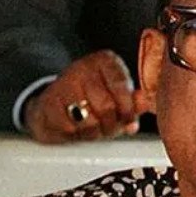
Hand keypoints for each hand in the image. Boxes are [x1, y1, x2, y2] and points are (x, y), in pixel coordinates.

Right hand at [24, 50, 150, 143]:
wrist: (54, 104)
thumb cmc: (92, 99)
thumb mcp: (117, 96)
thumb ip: (134, 101)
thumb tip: (146, 102)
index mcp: (106, 61)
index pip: (121, 87)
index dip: (128, 110)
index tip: (130, 121)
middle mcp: (83, 67)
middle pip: (106, 107)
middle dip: (111, 125)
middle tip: (110, 128)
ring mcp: (63, 82)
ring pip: (89, 120)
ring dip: (95, 132)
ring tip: (94, 129)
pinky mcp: (49, 101)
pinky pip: (70, 128)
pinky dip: (76, 135)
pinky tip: (77, 128)